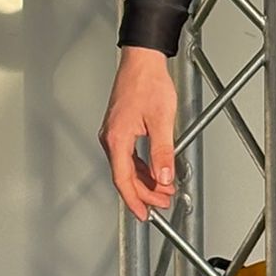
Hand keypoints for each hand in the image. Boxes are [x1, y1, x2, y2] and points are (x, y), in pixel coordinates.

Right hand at [99, 47, 177, 220]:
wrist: (142, 60)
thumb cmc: (148, 83)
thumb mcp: (162, 120)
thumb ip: (163, 152)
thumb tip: (164, 176)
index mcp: (117, 138)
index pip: (123, 179)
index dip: (134, 200)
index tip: (145, 214)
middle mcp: (111, 138)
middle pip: (124, 176)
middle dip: (144, 193)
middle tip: (163, 201)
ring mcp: (114, 133)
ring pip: (127, 167)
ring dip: (145, 180)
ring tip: (163, 189)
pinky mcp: (120, 128)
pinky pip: (129, 156)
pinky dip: (142, 167)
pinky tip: (155, 171)